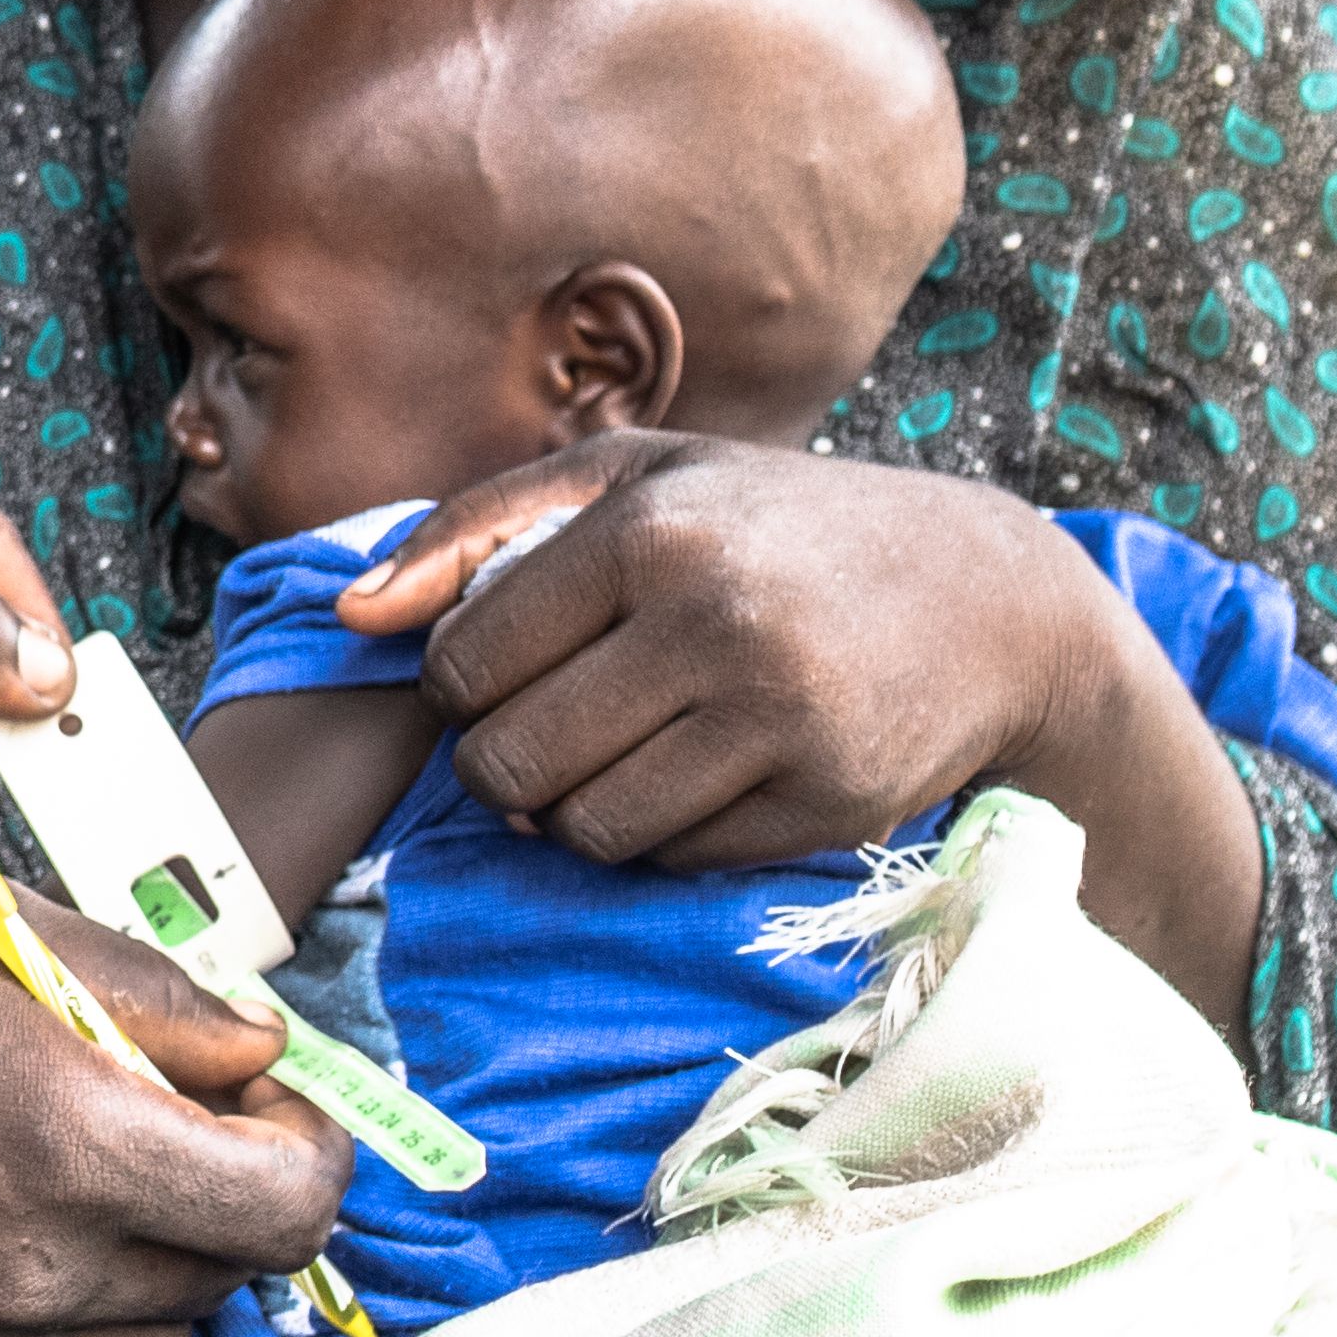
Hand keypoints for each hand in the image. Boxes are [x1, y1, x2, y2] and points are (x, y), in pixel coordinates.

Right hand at [0, 880, 340, 1336]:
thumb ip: (152, 996)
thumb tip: (262, 1053)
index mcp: (74, 1142)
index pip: (293, 1205)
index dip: (304, 1147)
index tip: (262, 1109)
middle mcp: (36, 1268)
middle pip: (228, 1276)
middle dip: (219, 1197)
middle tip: (152, 1126)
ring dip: (145, 1273)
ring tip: (69, 1190)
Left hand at [335, 433, 1253, 1018]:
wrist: (989, 596)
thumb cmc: (775, 527)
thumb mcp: (635, 477)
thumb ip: (472, 528)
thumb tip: (347, 615)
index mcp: (648, 532)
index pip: (463, 664)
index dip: (459, 687)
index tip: (503, 673)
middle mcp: (714, 623)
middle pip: (509, 763)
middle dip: (503, 762)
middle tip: (549, 727)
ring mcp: (779, 720)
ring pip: (583, 828)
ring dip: (574, 809)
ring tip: (618, 751)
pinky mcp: (828, 801)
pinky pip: (673, 859)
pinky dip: (660, 835)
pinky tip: (700, 773)